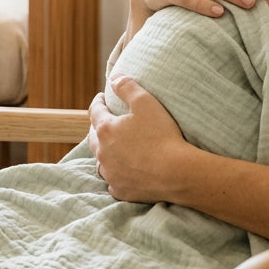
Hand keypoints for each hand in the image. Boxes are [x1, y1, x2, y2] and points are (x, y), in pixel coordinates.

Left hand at [88, 75, 189, 202]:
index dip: (98, 102)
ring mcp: (110, 173)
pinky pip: (112, 180)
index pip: (94, 111)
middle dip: (97, 126)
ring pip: (100, 160)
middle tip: (105, 121)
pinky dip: (115, 173)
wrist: (176, 172)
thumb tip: (114, 78)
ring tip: (113, 147)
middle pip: (93, 137)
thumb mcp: (146, 102)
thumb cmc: (161, 135)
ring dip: (105, 152)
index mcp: (105, 129)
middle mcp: (102, 152)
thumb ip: (127, 87)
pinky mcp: (120, 190)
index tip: (102, 97)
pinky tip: (122, 170)